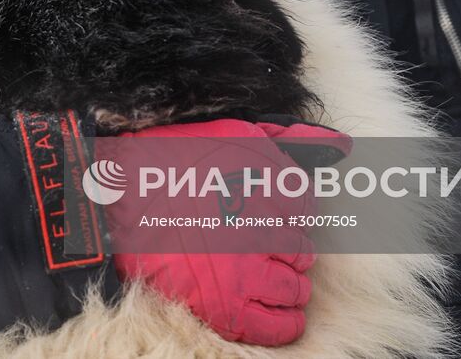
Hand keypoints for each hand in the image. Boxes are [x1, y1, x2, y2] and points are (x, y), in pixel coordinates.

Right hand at [106, 118, 350, 345]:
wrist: (116, 196)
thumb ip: (292, 139)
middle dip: (289, 249)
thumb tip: (343, 142)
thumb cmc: (174, 159)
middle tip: (261, 246)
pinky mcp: (226, 304)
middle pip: (304, 250)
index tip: (267, 212)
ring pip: (296, 288)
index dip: (287, 211)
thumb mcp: (237, 134)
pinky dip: (284, 323)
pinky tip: (278, 312)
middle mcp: (265, 225)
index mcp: (272, 182)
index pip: (306, 206)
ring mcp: (246, 268)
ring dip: (289, 285)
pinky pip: (277, 326)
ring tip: (266, 277)